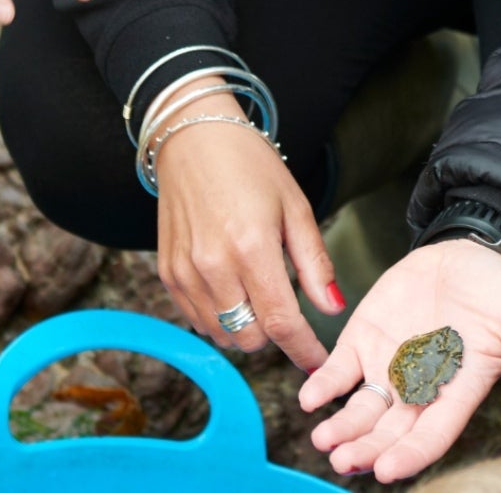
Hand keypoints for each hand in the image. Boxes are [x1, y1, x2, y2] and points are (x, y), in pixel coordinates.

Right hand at [151, 92, 341, 371]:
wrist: (192, 138)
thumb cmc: (250, 166)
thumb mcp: (295, 207)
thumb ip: (315, 264)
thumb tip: (334, 309)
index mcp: (252, 247)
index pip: (282, 323)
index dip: (304, 350)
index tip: (320, 363)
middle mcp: (213, 266)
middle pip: (250, 339)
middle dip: (275, 335)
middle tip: (285, 305)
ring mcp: (184, 272)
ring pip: (222, 336)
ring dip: (245, 328)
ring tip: (256, 290)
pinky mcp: (167, 273)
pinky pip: (197, 320)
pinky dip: (219, 317)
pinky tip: (231, 287)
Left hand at [304, 239, 500, 481]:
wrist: (467, 252)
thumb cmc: (499, 292)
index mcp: (458, 390)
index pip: (433, 433)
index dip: (410, 453)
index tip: (387, 471)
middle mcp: (420, 387)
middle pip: (391, 429)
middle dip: (366, 448)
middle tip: (343, 462)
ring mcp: (390, 365)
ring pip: (361, 408)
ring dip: (342, 426)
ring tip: (324, 439)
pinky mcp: (364, 339)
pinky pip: (339, 370)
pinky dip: (324, 384)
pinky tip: (310, 397)